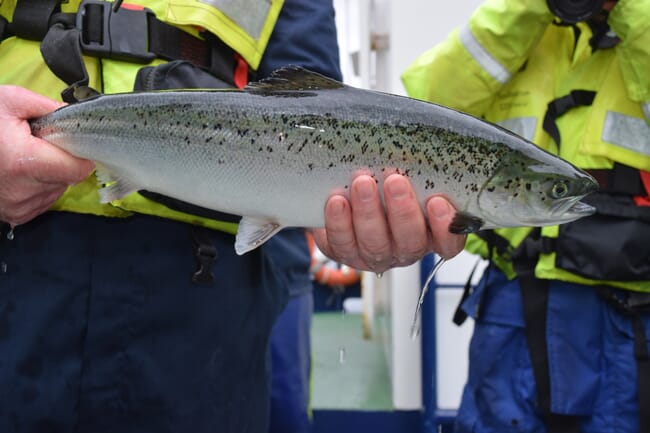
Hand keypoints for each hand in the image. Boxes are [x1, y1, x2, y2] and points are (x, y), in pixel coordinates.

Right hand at [0, 86, 94, 224]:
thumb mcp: (11, 101)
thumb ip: (49, 108)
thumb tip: (77, 117)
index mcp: (24, 162)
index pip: (77, 169)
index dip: (80, 154)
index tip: (72, 143)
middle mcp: (22, 191)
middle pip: (67, 179)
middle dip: (61, 160)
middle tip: (40, 145)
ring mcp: (18, 207)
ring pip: (56, 190)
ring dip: (50, 174)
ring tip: (25, 157)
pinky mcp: (15, 215)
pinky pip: (43, 200)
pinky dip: (39, 187)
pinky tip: (20, 172)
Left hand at [312, 174, 465, 272]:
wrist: (345, 187)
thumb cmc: (386, 176)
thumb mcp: (408, 170)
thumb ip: (419, 165)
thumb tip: (428, 139)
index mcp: (431, 232)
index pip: (449, 241)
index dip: (446, 227)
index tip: (437, 201)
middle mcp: (405, 248)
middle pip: (410, 242)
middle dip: (402, 212)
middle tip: (395, 181)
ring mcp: (375, 254)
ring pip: (374, 243)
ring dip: (368, 213)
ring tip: (362, 183)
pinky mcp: (345, 252)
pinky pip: (342, 243)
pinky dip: (339, 223)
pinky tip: (336, 201)